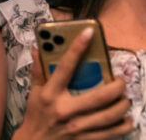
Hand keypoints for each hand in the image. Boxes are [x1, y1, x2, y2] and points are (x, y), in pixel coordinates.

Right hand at [13, 30, 132, 139]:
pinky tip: (127, 118)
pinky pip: (112, 132)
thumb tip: (37, 48)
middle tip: (121, 79)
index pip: (65, 67)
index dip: (77, 47)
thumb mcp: (34, 92)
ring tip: (125, 97)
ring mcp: (77, 127)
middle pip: (99, 96)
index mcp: (50, 94)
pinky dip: (124, 124)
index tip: (89, 32)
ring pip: (110, 115)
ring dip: (123, 104)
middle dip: (116, 86)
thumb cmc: (35, 115)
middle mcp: (64, 110)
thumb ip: (38, 70)